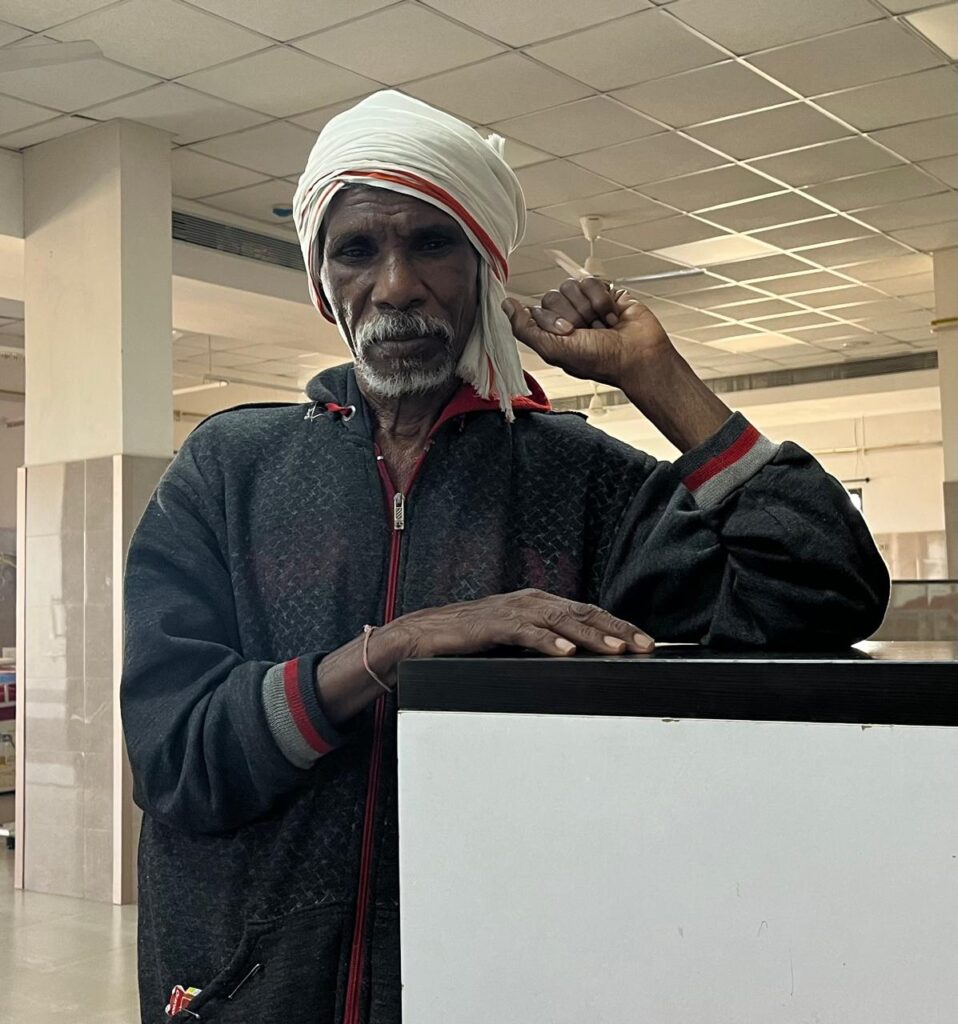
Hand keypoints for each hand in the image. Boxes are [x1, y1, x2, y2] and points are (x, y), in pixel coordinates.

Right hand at [383, 589, 653, 666]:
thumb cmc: (473, 638)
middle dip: (617, 629)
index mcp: (540, 603)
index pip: (588, 613)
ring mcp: (515, 610)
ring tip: (617, 649)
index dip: (619, 626)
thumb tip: (579, 658)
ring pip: (562, 620)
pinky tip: (567, 651)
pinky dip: (549, 641)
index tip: (645, 642)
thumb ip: (545, 641)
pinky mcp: (495, 624)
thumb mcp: (517, 639)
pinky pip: (528, 633)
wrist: (427, 634)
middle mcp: (532, 600)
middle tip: (645, 645)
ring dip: (592, 636)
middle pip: (584, 613)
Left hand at [501, 277, 672, 389]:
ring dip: (588, 306)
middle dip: (572, 313)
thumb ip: (524, 329)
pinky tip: (611, 316)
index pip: (537, 310)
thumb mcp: (553, 350)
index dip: (553, 319)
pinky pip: (591, 281)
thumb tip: (506, 306)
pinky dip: (602, 299)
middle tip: (587, 330)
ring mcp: (585, 305)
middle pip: (554, 295)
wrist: (638, 355)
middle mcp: (567, 318)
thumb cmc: (601, 360)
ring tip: (601, 324)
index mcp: (552, 334)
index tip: (568, 332)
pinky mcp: (604, 294)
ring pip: (572, 286)